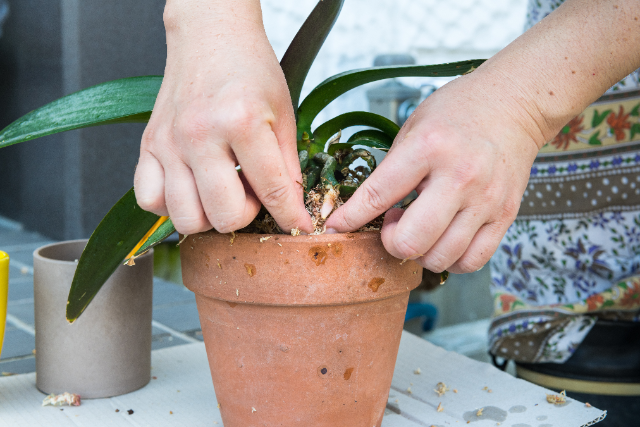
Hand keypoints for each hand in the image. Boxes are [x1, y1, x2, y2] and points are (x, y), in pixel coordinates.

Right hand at [134, 0, 311, 234]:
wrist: (209, 36)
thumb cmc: (250, 71)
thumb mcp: (284, 113)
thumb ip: (289, 167)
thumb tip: (294, 213)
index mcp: (242, 121)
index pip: (273, 191)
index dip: (291, 217)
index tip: (299, 227)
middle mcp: (199, 135)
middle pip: (224, 216)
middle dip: (247, 215)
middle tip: (253, 192)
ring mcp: (168, 142)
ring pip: (186, 218)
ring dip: (210, 216)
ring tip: (223, 190)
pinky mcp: (147, 145)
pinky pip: (149, 200)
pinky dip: (171, 206)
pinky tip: (192, 188)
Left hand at [325, 70, 543, 272]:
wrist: (514, 105)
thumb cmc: (459, 112)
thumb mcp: (413, 126)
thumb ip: (391, 169)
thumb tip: (366, 210)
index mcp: (429, 147)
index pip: (378, 195)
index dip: (350, 218)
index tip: (335, 228)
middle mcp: (460, 177)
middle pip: (411, 241)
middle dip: (391, 242)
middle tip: (394, 223)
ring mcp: (486, 200)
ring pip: (440, 257)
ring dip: (420, 251)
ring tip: (421, 226)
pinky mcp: (506, 215)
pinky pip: (472, 261)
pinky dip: (450, 259)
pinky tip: (444, 239)